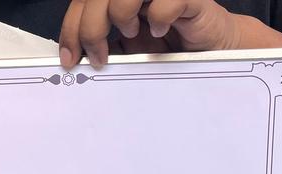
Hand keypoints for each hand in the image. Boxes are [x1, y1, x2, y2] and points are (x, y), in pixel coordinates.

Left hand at [59, 0, 242, 68]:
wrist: (211, 46)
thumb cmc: (168, 45)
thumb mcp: (127, 49)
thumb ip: (104, 46)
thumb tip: (75, 60)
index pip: (83, 1)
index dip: (71, 28)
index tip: (69, 58)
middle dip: (90, 29)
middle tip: (98, 57)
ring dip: (121, 15)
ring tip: (132, 34)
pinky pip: (164, 2)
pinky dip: (158, 19)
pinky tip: (161, 31)